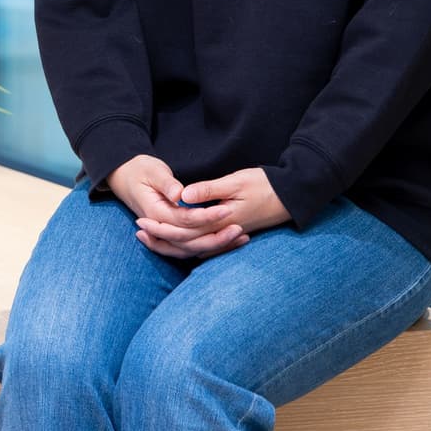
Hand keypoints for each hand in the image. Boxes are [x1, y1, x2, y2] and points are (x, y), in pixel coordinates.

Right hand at [105, 154, 246, 260]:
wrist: (124, 177)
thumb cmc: (139, 170)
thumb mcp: (152, 170)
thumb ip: (166, 183)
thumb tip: (180, 194)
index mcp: (156, 213)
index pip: (185, 220)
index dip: (206, 216)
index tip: (226, 210)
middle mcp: (160, 227)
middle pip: (191, 241)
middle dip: (217, 236)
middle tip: (239, 228)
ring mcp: (165, 233)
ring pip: (192, 248)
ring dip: (216, 245)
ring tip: (241, 237)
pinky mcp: (171, 233)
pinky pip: (191, 246)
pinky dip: (210, 247)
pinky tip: (229, 241)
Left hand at [138, 168, 292, 257]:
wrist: (291, 196)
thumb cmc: (264, 185)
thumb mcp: (235, 182)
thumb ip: (209, 190)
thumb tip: (182, 196)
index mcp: (220, 222)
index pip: (184, 232)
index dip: (161, 228)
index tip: (141, 219)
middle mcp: (222, 234)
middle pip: (186, 245)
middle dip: (161, 238)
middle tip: (138, 230)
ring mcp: (227, 237)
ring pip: (194, 249)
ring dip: (171, 245)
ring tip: (149, 237)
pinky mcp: (231, 234)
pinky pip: (205, 246)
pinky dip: (188, 245)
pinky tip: (176, 243)